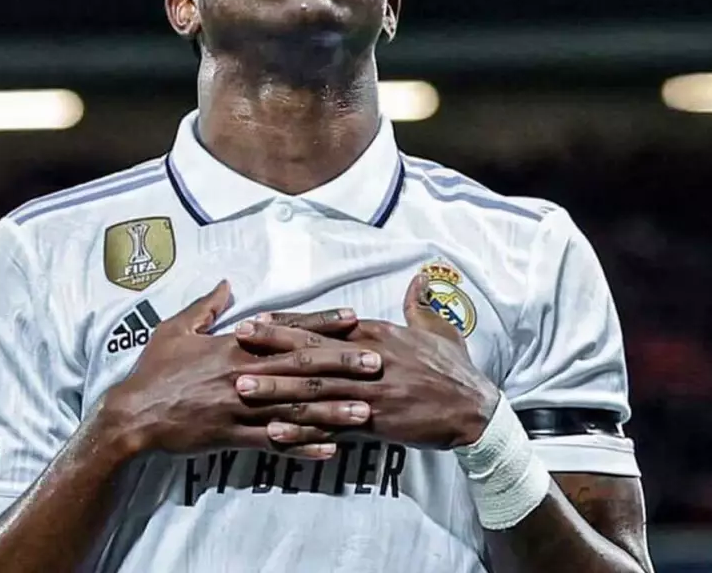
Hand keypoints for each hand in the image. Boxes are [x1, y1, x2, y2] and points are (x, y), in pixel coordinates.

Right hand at [102, 282, 379, 459]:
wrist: (133, 415)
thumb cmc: (154, 370)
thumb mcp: (175, 329)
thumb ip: (206, 307)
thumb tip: (227, 284)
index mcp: (235, 346)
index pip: (287, 331)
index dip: (322, 324)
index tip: (354, 319)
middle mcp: (243, 375)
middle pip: (301, 368)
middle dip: (342, 365)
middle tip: (378, 363)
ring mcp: (240, 408)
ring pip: (294, 408)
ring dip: (333, 410)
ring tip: (366, 412)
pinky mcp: (232, 437)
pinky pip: (274, 443)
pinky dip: (303, 446)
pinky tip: (331, 450)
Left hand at [233, 274, 500, 448]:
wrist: (476, 411)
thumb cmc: (455, 369)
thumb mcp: (438, 329)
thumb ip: (419, 305)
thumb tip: (418, 279)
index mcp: (377, 335)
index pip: (324, 325)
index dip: (288, 323)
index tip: (256, 319)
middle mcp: (369, 360)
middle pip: (312, 352)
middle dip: (271, 348)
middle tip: (235, 344)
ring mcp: (370, 393)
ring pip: (315, 389)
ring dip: (276, 389)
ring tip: (242, 388)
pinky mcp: (376, 424)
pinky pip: (332, 427)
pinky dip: (303, 430)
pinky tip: (275, 432)